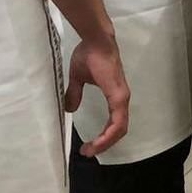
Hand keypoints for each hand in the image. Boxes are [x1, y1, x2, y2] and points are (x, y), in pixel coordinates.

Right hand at [64, 35, 129, 157]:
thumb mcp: (78, 78)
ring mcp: (121, 97)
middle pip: (119, 130)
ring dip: (106, 143)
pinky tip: (98, 142)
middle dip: (104, 144)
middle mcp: (121, 98)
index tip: (88, 146)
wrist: (95, 40)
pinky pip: (118, 121)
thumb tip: (70, 108)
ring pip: (120, 128)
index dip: (104, 136)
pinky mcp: (119, 95)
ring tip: (90, 150)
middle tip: (87, 152)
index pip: (114, 122)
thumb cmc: (89, 54)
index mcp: (114, 94)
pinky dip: (109, 135)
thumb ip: (75, 93)